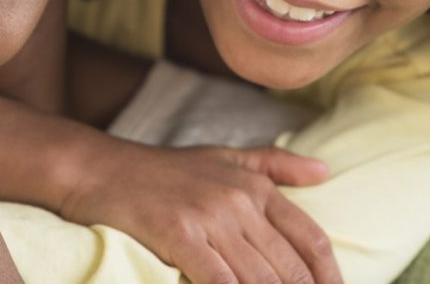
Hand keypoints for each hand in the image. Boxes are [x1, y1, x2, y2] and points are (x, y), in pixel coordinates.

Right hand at [62, 140, 340, 283]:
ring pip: (258, 279)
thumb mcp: (225, 157)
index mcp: (257, 186)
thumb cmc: (164, 169)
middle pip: (289, 269)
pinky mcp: (180, 235)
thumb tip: (325, 170)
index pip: (311, 241)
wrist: (101, 168)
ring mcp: (210, 218)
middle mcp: (240, 201)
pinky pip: (219, 281)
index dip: (329, 279)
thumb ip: (276, 165)